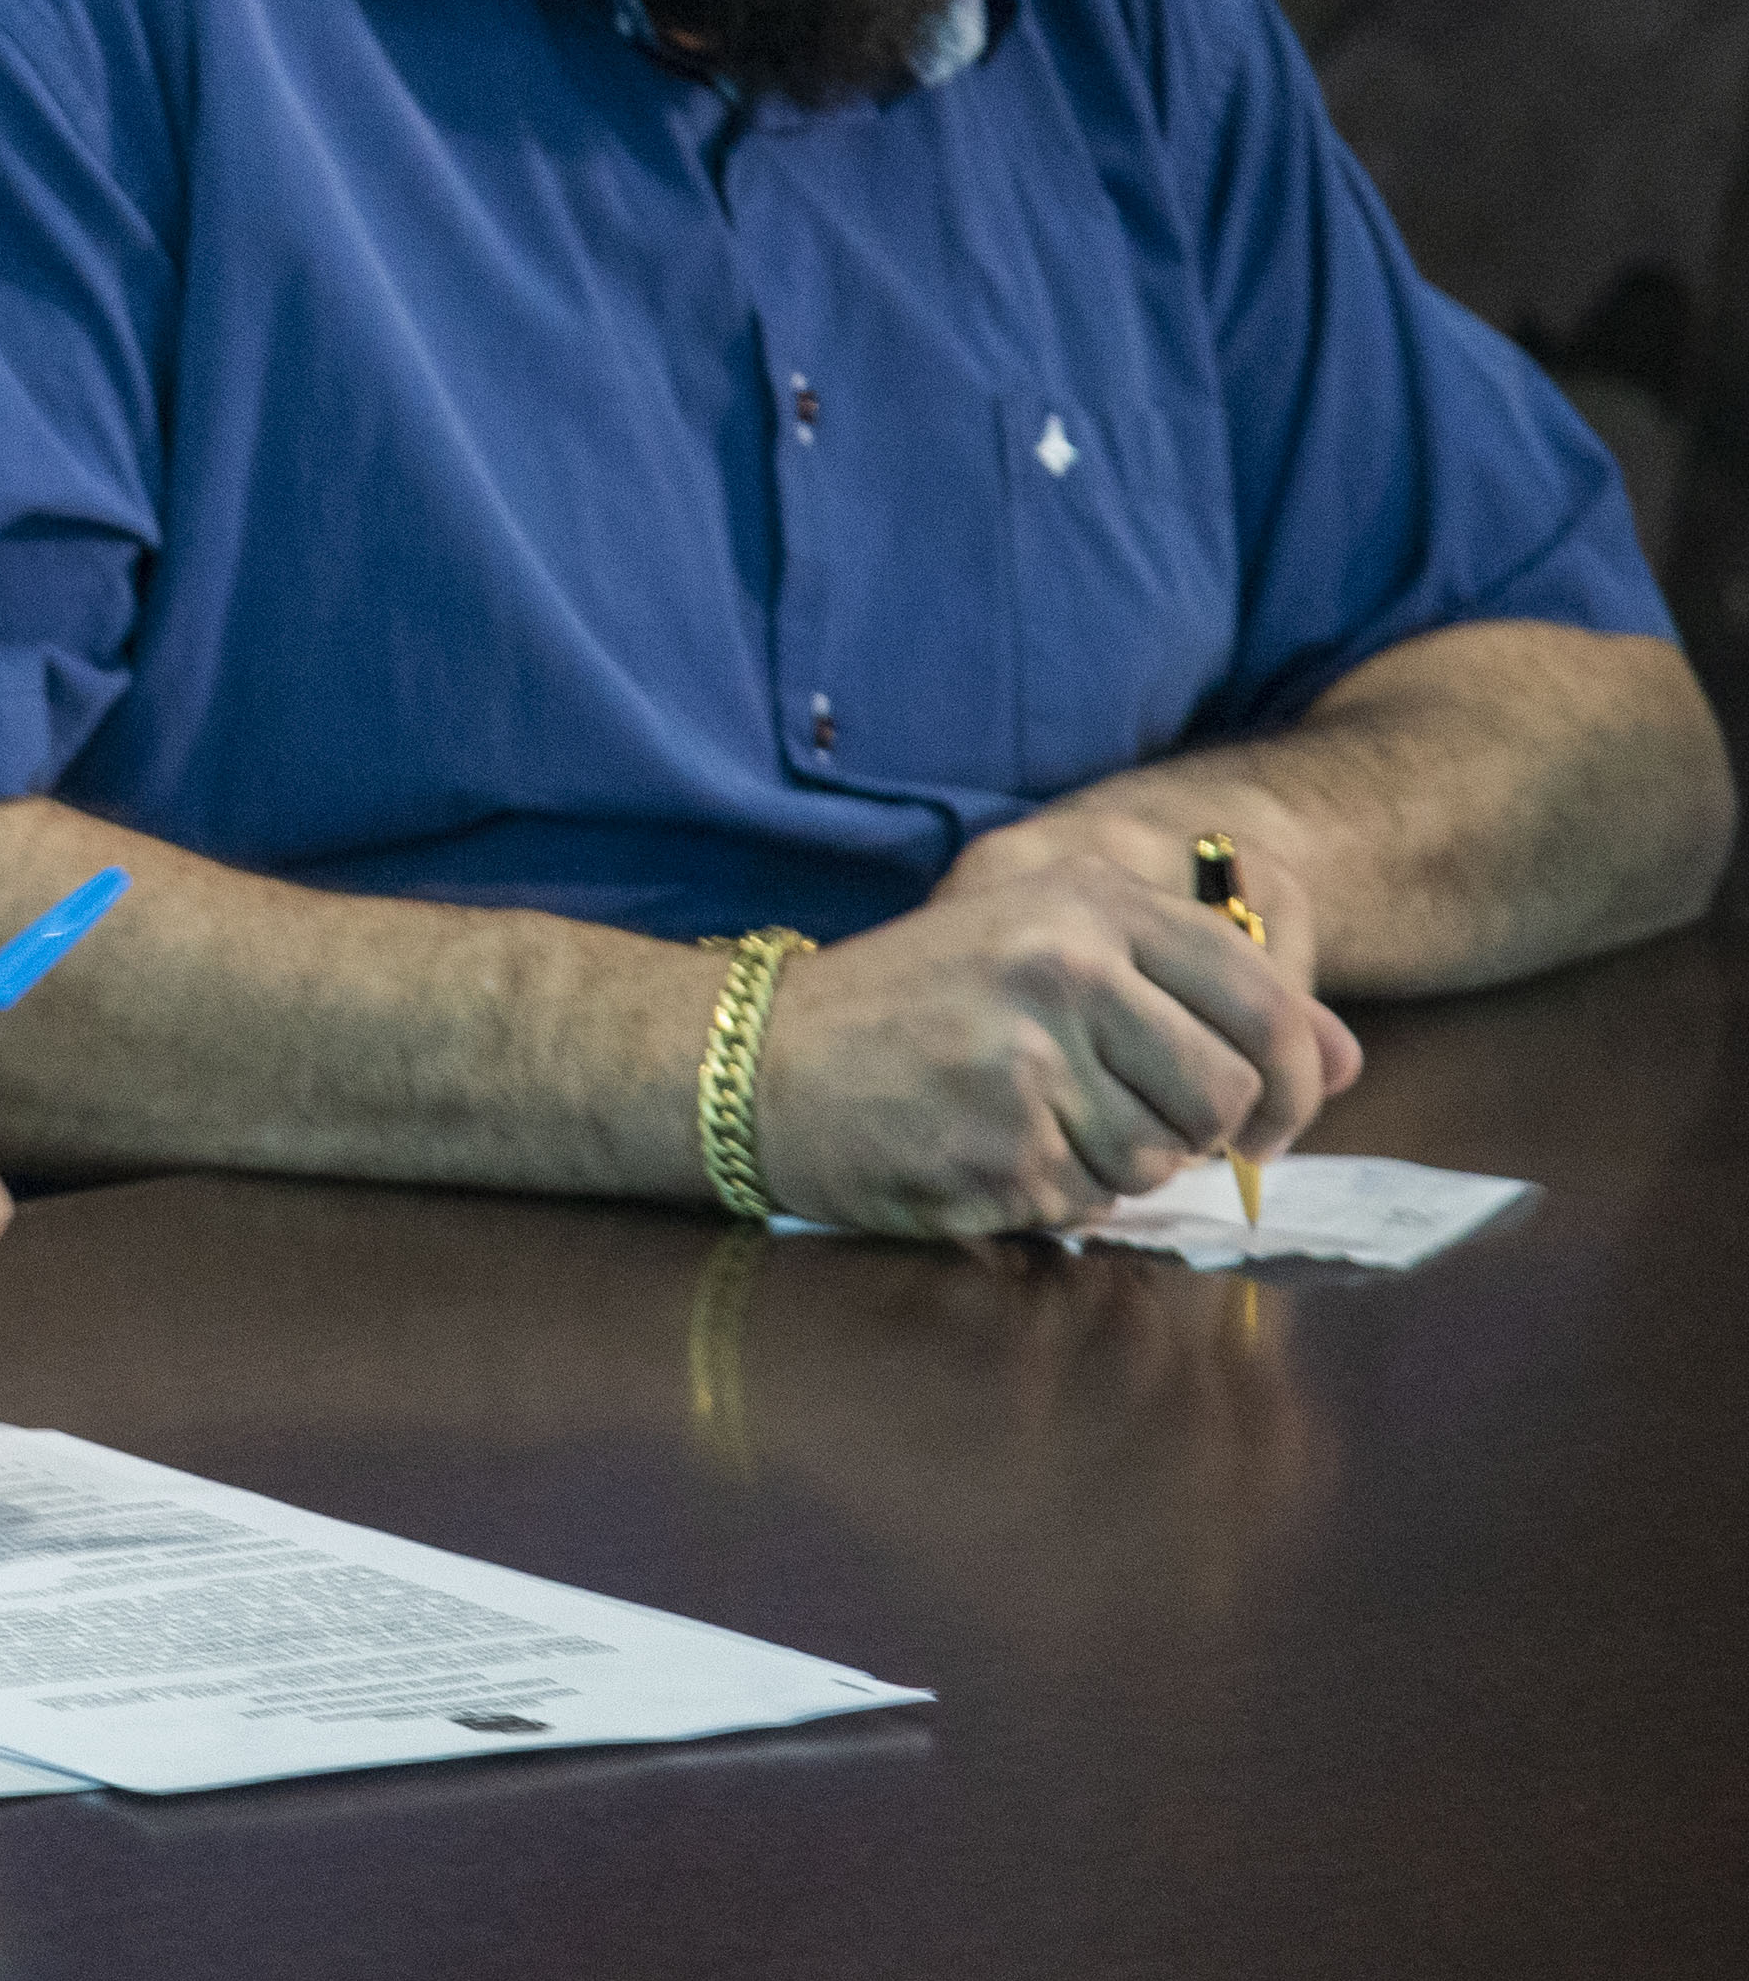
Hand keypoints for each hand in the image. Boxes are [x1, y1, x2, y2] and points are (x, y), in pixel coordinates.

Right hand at [753, 809, 1363, 1236]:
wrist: (757, 1061)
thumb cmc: (914, 1006)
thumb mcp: (1045, 947)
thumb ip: (1196, 990)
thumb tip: (1348, 1061)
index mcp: (1085, 902)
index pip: (1263, 998)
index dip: (1293, 1074)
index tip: (1270, 1116)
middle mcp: (1065, 970)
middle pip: (1226, 1094)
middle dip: (1191, 1130)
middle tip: (1119, 1120)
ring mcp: (1029, 1062)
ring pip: (1160, 1160)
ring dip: (1113, 1164)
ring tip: (1028, 1123)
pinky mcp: (998, 1150)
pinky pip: (1087, 1203)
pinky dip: (1049, 1194)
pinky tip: (982, 1151)